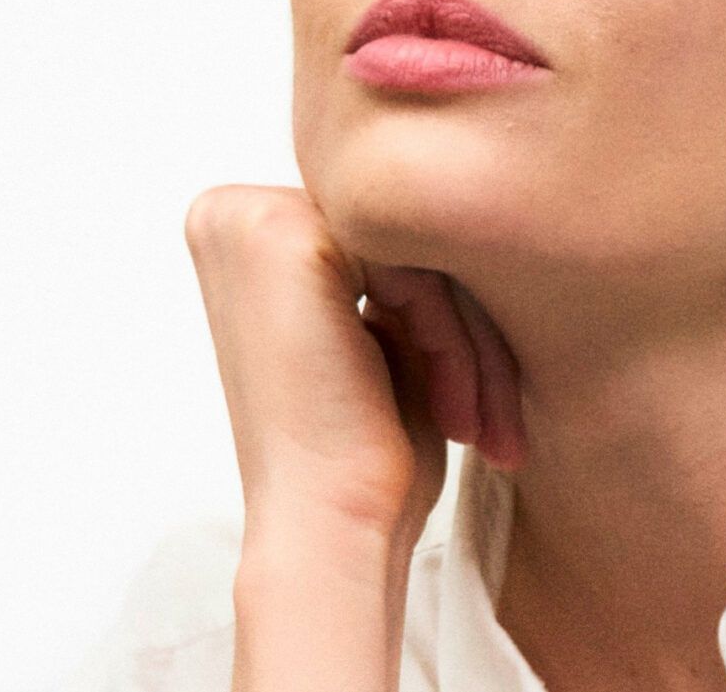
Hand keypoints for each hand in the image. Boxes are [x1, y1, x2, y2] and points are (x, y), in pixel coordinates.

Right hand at [183, 184, 525, 547]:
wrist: (332, 529)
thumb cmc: (360, 452)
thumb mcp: (378, 330)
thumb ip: (394, 260)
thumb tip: (460, 197)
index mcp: (238, 228)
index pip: (382, 231)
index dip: (443, 307)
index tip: (483, 390)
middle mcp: (230, 213)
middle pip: (399, 233)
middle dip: (463, 320)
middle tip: (494, 412)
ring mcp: (252, 218)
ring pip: (416, 246)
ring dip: (467, 339)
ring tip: (481, 419)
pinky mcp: (288, 236)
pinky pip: (415, 263)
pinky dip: (454, 339)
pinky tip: (457, 410)